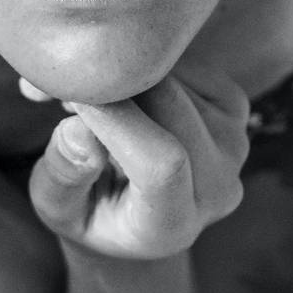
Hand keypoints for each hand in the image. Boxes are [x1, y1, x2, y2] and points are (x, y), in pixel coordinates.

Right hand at [19, 60, 250, 259]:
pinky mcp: (235, 107)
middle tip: (65, 88)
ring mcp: (233, 144)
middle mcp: (218, 187)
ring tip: (86, 95)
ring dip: (124, 74)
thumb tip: (79, 130)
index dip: (115, 121)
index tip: (68, 95)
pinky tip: (123, 91)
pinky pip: (188, 66)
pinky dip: (147, 66)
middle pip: (170, 106)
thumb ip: (64, 175)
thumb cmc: (89, 212)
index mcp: (174, 225)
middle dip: (113, 85)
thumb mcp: (57, 207)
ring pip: (175, 79)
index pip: (161, 166)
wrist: (134, 211)